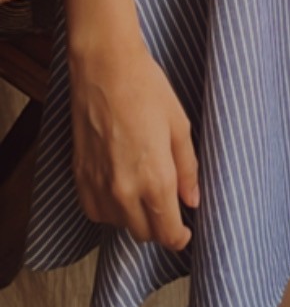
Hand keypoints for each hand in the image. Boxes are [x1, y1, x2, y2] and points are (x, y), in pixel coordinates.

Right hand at [69, 38, 198, 249]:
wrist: (105, 68)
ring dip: (133, 217)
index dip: (179, 237)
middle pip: (143, 234)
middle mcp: (124, 191)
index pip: (167, 232)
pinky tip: (119, 186)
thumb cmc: (146, 89)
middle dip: (159, 226)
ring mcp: (98, 186)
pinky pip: (96, 211)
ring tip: (143, 188)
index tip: (185, 233)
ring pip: (119, 224)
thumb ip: (187, 169)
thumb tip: (192, 201)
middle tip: (168, 205)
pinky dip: (109, 208)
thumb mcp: (179, 125)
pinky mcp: (79, 178)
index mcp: (155, 179)